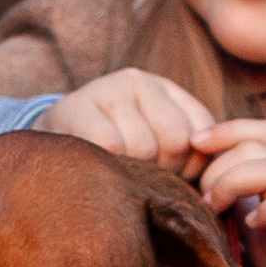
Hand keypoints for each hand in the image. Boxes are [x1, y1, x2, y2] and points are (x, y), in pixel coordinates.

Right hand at [37, 70, 215, 165]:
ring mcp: (106, 90)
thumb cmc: (114, 155)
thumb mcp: (153, 143)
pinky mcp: (77, 106)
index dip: (195, 165)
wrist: (50, 145)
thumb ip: (185, 156)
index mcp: (165, 89)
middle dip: (166, 172)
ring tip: (122, 176)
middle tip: (146, 182)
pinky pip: (111, 146)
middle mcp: (138, 80)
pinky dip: (111, 168)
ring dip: (136, 173)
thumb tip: (215, 185)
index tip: (177, 180)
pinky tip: (102, 171)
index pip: (202, 127)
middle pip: (176, 138)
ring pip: (143, 146)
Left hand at [190, 118, 265, 266]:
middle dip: (220, 163)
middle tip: (203, 198)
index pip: (263, 132)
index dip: (226, 130)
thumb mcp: (252, 232)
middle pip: (262, 142)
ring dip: (234, 182)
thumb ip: (234, 205)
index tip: (193, 145)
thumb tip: (191, 187)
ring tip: (217, 208)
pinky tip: (250, 227)